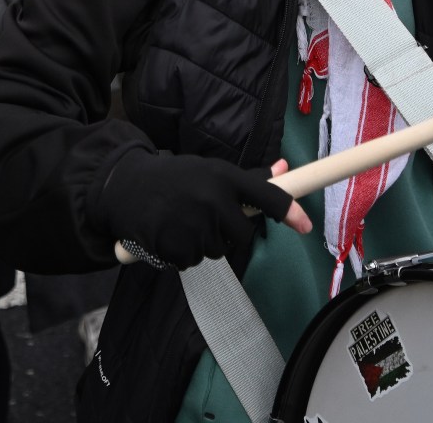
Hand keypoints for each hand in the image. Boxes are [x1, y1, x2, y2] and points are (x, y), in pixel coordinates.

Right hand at [96, 149, 307, 269]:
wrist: (126, 187)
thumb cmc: (175, 178)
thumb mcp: (210, 170)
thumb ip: (248, 179)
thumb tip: (285, 170)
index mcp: (225, 177)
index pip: (267, 196)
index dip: (289, 213)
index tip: (306, 227)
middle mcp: (214, 199)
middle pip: (242, 236)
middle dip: (228, 233)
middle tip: (206, 219)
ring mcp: (195, 224)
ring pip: (216, 251)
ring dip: (202, 244)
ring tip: (183, 222)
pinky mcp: (176, 246)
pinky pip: (192, 262)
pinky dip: (183, 254)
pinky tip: (170, 235)